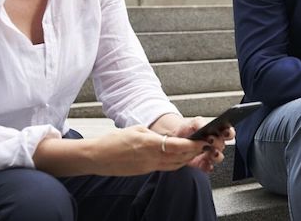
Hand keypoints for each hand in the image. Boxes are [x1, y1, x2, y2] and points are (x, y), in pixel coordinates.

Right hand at [86, 125, 207, 175]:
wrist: (97, 157)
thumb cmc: (113, 141)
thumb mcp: (136, 129)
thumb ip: (153, 134)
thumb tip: (165, 137)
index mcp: (150, 144)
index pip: (177, 146)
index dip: (192, 145)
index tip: (202, 141)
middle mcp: (151, 158)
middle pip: (180, 158)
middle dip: (193, 152)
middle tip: (203, 145)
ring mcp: (148, 167)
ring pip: (174, 165)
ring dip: (186, 159)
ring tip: (194, 151)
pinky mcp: (145, 171)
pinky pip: (165, 168)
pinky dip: (175, 163)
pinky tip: (178, 158)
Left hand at [150, 114, 234, 172]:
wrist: (176, 138)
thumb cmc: (188, 128)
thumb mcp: (194, 122)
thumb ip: (201, 123)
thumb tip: (206, 126)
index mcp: (217, 132)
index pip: (228, 132)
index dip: (229, 133)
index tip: (225, 132)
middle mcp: (215, 144)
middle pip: (223, 145)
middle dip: (218, 144)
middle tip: (211, 141)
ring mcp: (209, 154)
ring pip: (218, 157)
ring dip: (216, 156)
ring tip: (211, 153)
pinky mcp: (202, 163)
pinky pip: (208, 167)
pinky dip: (207, 167)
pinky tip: (204, 164)